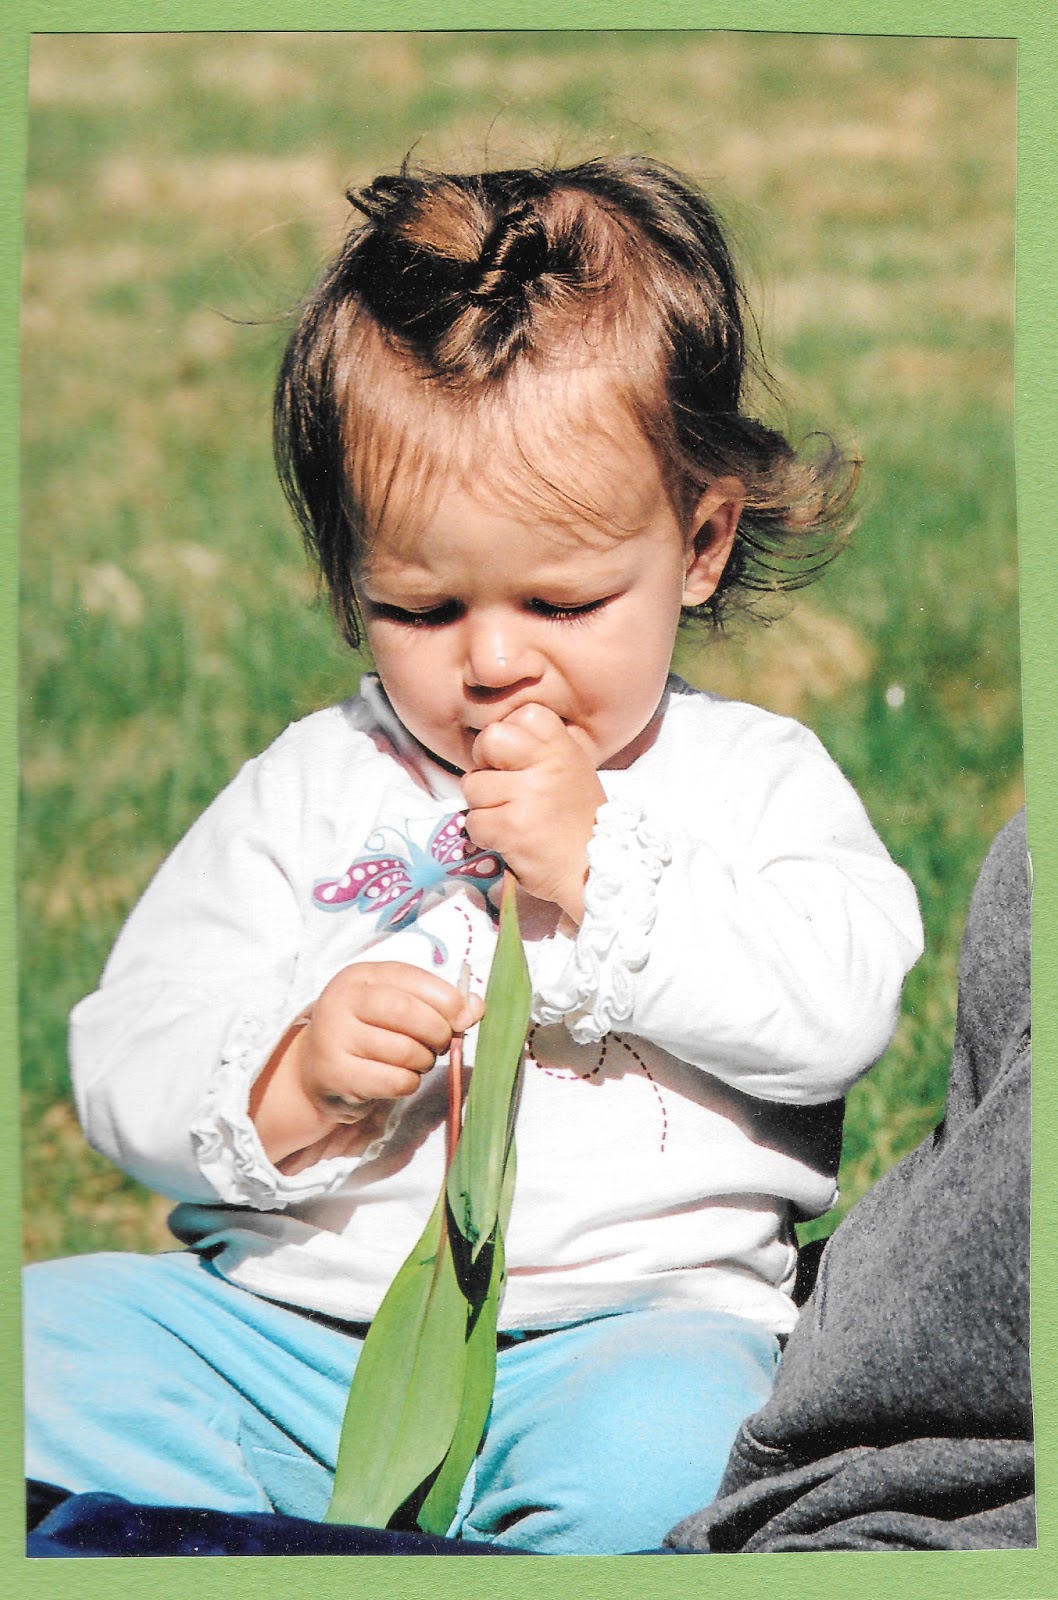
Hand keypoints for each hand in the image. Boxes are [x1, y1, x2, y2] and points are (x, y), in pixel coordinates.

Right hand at [249, 962, 481, 1169]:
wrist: (314, 1072)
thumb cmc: (365, 1033)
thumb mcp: (397, 1007)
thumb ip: (437, 1003)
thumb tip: (476, 1007)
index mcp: (361, 976)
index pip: (413, 979)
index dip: (447, 1000)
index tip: (462, 1017)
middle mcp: (343, 1000)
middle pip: (409, 1014)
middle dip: (437, 1033)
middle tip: (439, 1044)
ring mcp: (335, 1037)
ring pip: (405, 1051)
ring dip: (423, 1062)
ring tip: (415, 1062)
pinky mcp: (337, 1074)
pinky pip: (395, 1081)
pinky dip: (408, 1083)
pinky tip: (397, 1079)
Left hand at [461, 703, 604, 921]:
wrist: (593, 872)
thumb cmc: (577, 823)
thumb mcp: (572, 772)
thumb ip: (540, 751)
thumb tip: (493, 737)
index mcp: (564, 748)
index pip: (523, 714)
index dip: (510, 735)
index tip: (518, 760)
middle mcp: (548, 765)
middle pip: (490, 739)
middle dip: (485, 763)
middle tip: (502, 786)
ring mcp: (529, 795)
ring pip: (473, 785)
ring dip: (483, 806)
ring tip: (510, 819)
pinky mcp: (512, 827)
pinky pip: (473, 821)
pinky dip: (484, 835)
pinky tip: (508, 840)